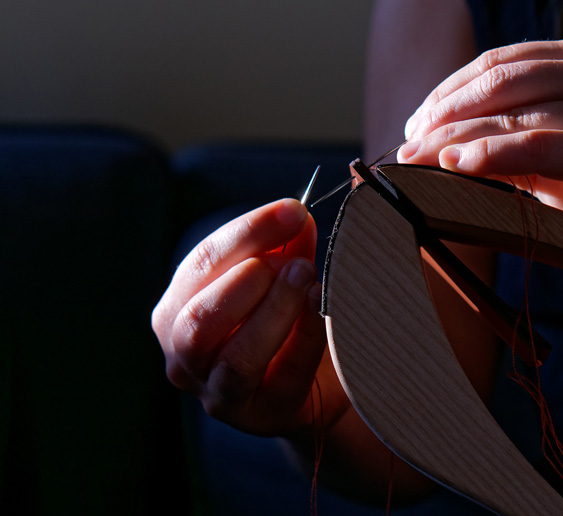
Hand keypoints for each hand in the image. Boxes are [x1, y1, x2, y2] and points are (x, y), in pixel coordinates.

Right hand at [151, 199, 350, 436]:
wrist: (318, 384)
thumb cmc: (288, 320)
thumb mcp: (281, 276)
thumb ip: (286, 245)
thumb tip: (297, 214)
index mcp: (177, 310)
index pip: (201, 264)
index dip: (248, 233)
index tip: (293, 210)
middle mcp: (184, 357)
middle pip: (201, 316)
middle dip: (252, 277)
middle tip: (299, 258)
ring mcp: (217, 393)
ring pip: (235, 357)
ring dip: (274, 310)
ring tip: (308, 278)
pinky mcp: (260, 416)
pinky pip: (281, 377)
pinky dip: (304, 339)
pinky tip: (321, 311)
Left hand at [396, 34, 562, 254]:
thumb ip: (515, 139)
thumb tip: (442, 144)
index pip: (503, 62)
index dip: (450, 90)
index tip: (416, 123)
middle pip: (502, 80)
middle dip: (444, 112)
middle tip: (407, 145)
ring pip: (516, 112)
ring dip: (455, 136)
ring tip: (418, 159)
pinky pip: (540, 146)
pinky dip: (491, 155)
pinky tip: (456, 166)